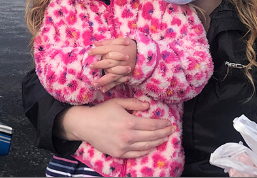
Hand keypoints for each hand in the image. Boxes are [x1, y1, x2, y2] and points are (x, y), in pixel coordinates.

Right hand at [59, 98, 173, 158]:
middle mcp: (128, 136)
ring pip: (146, 146)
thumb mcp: (118, 102)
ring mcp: (123, 146)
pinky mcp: (118, 153)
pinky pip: (136, 154)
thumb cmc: (102, 111)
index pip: (151, 125)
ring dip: (158, 142)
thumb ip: (134, 103)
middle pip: (151, 136)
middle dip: (164, 133)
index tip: (169, 122)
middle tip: (171, 130)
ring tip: (165, 138)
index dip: (162, 124)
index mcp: (129, 122)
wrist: (85, 125)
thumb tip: (148, 106)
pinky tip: (152, 146)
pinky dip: (146, 150)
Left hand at [89, 38, 136, 91]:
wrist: (142, 53)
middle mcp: (120, 60)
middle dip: (99, 65)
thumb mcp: (120, 41)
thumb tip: (95, 43)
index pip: (106, 50)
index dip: (97, 51)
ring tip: (94, 84)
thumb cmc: (129, 46)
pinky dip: (110, 86)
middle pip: (108, 63)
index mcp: (119, 50)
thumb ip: (108, 42)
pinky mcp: (125, 76)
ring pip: (112, 75)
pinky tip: (102, 90)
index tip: (89, 52)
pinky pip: (117, 82)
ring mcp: (122, 69)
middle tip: (91, 66)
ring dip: (103, 80)